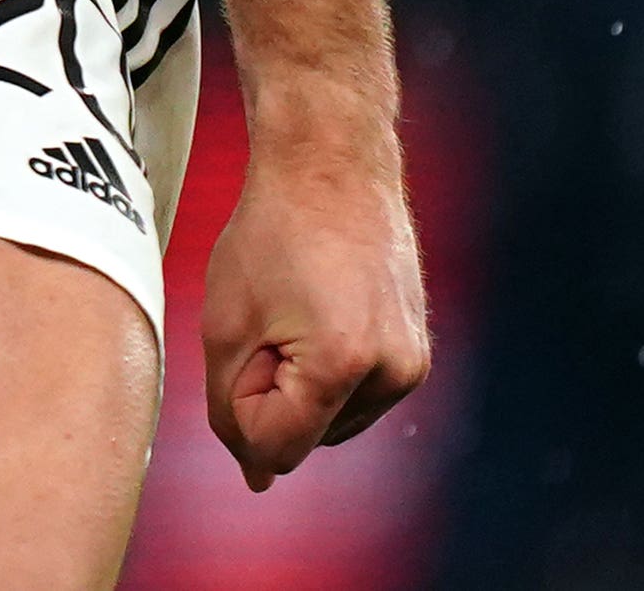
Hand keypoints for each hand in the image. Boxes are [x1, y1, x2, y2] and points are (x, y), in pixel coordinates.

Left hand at [197, 122, 427, 490]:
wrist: (329, 166)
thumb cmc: (269, 235)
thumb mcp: (225, 324)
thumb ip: (231, 408)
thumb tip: (257, 477)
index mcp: (342, 365)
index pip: (278, 445)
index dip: (241, 407)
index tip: (243, 345)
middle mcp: (393, 373)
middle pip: (308, 437)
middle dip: (272, 394)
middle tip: (270, 316)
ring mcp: (412, 365)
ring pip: (332, 421)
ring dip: (299, 385)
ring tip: (294, 308)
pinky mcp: (417, 353)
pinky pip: (357, 395)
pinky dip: (325, 373)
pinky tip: (316, 314)